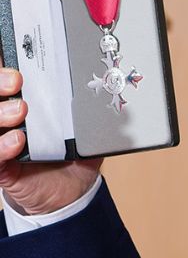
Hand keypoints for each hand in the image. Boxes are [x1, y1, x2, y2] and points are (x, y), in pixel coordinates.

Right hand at [0, 68, 101, 215]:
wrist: (67, 193)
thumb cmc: (72, 156)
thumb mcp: (85, 130)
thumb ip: (91, 113)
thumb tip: (107, 94)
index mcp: (26, 102)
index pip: (7, 81)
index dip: (5, 70)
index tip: (18, 64)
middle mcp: (8, 120)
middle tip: (17, 81)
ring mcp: (2, 141)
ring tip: (21, 110)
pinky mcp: (2, 167)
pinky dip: (2, 146)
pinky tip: (17, 140)